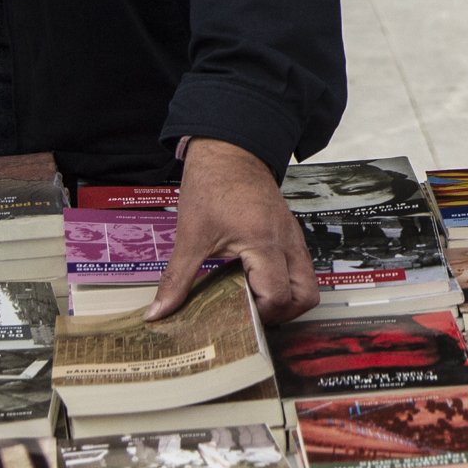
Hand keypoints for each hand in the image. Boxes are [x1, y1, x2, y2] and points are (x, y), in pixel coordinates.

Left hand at [151, 138, 315, 324]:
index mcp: (263, 242)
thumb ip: (177, 279)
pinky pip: (299, 267)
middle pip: (306, 296)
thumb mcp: (190, 235)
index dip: (258, 314)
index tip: (235, 315)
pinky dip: (285, 282)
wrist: (230, 151)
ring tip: (255, 300)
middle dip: (282, 313)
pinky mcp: (290, 234)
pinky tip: (255, 280)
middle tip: (252, 315)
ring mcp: (292, 237)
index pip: (277, 296)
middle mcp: (286, 242)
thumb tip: (158, 312)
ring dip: (287, 299)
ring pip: (308, 283)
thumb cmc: (212, 185)